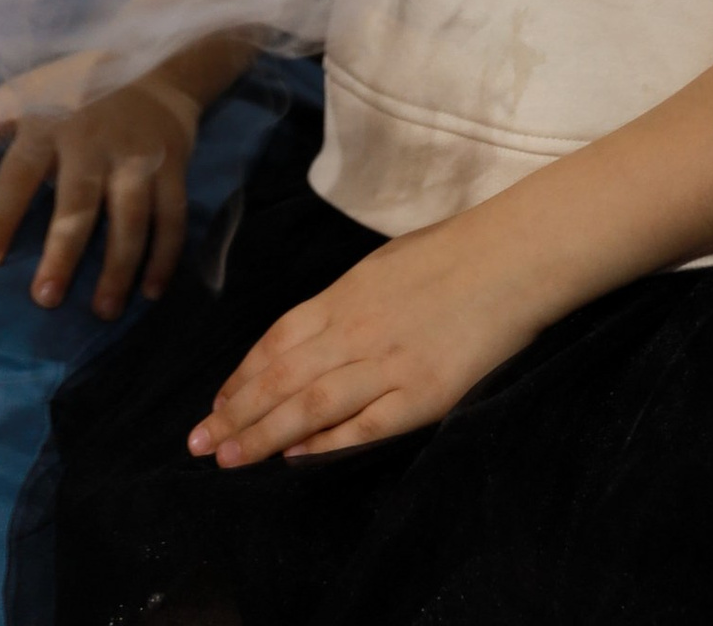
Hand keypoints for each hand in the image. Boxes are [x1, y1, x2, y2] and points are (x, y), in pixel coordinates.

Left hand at [0, 52, 204, 318]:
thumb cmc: (71, 92)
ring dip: (119, 265)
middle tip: (45, 299)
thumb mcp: (17, 95)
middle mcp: (93, 139)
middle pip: (78, 200)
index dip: (1, 216)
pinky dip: (165, 256)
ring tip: (103, 311)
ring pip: (131, 214)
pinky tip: (150, 292)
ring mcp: (136, 152)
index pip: (19, 172)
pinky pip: (171, 216)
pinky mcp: (172, 164)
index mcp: (48, 122)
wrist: (154, 62)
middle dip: (63, 250)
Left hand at [190, 211, 556, 464]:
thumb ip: (348, 301)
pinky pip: (364, 425)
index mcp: (345, 294)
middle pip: (281, 378)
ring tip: (229, 459)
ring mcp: (388, 363)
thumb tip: (313, 334)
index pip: (277, 342)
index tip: (215, 406)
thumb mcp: (385, 265)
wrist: (513, 256)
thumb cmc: (454, 253)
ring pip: (310, 405)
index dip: (241, 377)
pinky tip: (298, 459)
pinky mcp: (422, 393)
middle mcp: (356, 329)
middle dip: (236, 413)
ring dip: (264, 435)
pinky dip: (327, 444)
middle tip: (199, 445)